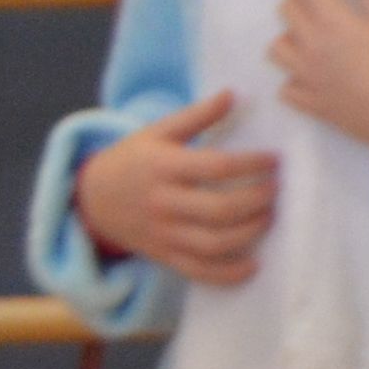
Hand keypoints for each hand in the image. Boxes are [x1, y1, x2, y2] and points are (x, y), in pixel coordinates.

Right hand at [70, 91, 276, 286]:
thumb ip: (196, 115)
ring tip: (269, 216)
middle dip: (257, 200)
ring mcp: (164, 234)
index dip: (252, 164)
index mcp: (163, 167)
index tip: (274, 159)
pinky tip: (253, 265)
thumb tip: (233, 94)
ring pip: (215, 243)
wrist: (92, 200)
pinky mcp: (165, 256)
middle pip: (220, 209)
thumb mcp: (156, 132)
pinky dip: (229, 274)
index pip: (216, 168)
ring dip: (250, 233)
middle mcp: (163, 203)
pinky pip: (200, 272)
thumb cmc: (131, 160)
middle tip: (276, 189)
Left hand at [269, 0, 368, 155]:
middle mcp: (309, 47)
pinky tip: (309, 71)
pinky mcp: (311, 103)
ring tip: (310, 31)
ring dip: (290, 33)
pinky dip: (293, 76)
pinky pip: (286, 87)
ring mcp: (306, 77)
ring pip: (277, 47)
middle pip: (287, 9)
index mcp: (330, 23)